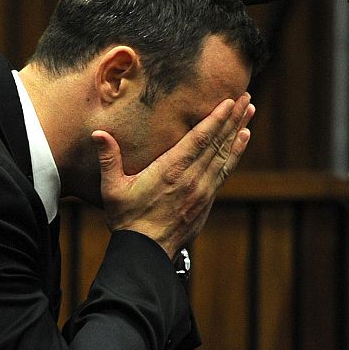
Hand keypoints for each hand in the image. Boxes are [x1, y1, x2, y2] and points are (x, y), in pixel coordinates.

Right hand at [91, 93, 254, 258]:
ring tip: (250, 111)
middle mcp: (192, 178)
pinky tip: (242, 140)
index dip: (216, 119)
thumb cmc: (127, 220)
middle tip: (246, 97)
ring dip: (238, 131)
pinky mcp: (206, 200)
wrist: (146, 252)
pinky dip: (235, 153)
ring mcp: (202, 190)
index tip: (229, 101)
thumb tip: (98, 134)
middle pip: (217, 142)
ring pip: (225, 154)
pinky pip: (225, 170)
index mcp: (171, 171)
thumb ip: (109, 159)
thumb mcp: (112, 190)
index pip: (199, 139)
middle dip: (233, 118)